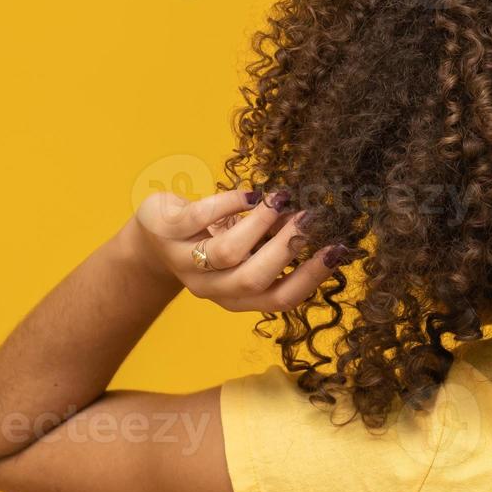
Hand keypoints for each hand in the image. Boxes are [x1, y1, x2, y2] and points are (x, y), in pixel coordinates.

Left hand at [123, 188, 355, 312]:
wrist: (155, 235)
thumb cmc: (213, 239)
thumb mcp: (247, 248)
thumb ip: (276, 242)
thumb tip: (317, 224)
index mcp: (238, 297)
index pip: (280, 298)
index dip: (311, 277)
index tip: (337, 249)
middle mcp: (212, 288)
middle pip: (253, 280)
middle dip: (286, 248)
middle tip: (309, 218)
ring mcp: (186, 262)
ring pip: (228, 253)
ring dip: (260, 225)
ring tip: (281, 200)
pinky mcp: (169, 232)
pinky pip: (200, 219)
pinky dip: (229, 204)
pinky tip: (250, 194)